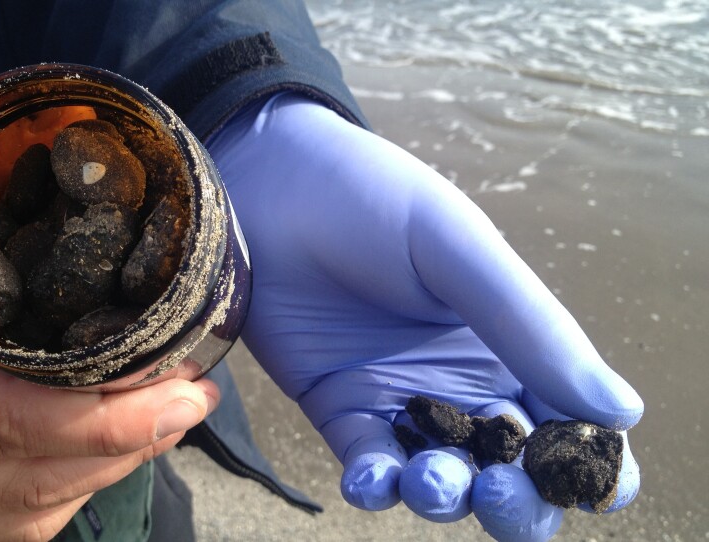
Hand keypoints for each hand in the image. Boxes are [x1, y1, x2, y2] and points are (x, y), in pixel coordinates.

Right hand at [0, 160, 218, 540]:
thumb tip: (53, 172)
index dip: (99, 418)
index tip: (178, 391)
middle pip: (28, 482)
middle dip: (130, 445)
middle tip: (194, 397)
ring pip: (28, 512)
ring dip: (113, 467)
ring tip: (172, 415)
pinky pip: (14, 520)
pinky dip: (79, 484)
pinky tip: (119, 442)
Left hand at [208, 94, 642, 540]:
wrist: (273, 187)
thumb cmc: (373, 202)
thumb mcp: (458, 252)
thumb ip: (532, 328)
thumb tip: (622, 411)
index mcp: (512, 343)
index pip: (570, 424)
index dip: (588, 464)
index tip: (579, 476)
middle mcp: (462, 380)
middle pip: (512, 471)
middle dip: (516, 500)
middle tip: (499, 489)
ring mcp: (400, 397)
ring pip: (441, 479)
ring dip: (445, 495)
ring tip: (432, 478)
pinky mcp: (339, 406)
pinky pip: (368, 463)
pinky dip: (375, 484)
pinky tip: (371, 477)